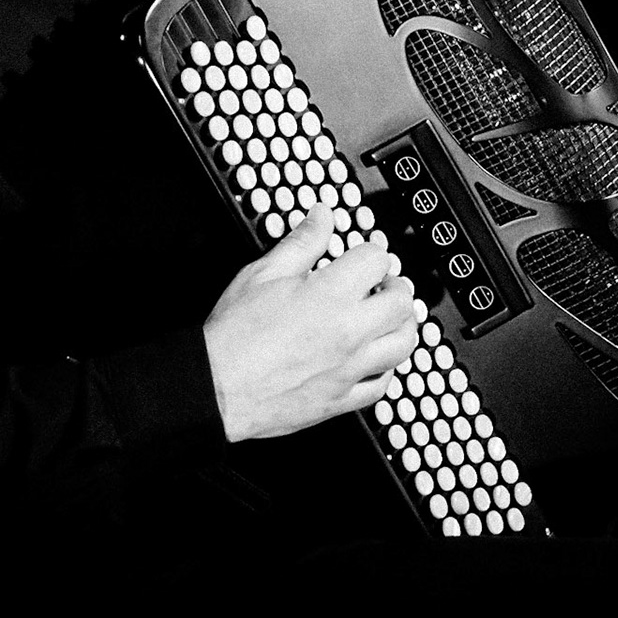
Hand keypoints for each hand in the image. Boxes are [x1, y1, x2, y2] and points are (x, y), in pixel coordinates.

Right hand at [202, 203, 419, 441]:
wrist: (215, 387)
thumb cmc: (234, 335)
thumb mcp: (263, 274)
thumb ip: (301, 243)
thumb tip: (321, 217)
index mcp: (331, 294)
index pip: (376, 260)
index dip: (371, 252)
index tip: (364, 257)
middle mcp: (349, 331)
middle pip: (400, 303)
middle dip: (396, 287)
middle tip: (384, 284)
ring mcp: (349, 368)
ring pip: (402, 345)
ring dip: (402, 326)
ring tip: (389, 318)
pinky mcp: (340, 399)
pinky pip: (381, 386)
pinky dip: (386, 370)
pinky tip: (376, 361)